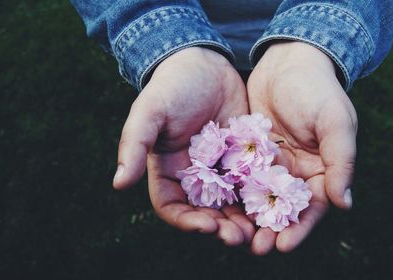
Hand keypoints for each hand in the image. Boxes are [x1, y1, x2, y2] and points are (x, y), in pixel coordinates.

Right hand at [113, 47, 254, 245]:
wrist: (205, 63)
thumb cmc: (172, 86)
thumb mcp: (150, 111)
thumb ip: (134, 144)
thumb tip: (118, 184)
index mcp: (168, 171)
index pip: (173, 208)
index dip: (187, 222)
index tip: (207, 226)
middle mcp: (194, 176)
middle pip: (206, 212)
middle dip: (221, 227)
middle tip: (240, 237)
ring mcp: (221, 169)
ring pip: (232, 204)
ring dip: (243, 219)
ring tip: (259, 230)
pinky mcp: (243, 159)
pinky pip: (253, 183)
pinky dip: (261, 197)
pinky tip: (274, 204)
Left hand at [247, 42, 357, 254]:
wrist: (288, 61)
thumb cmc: (317, 89)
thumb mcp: (335, 121)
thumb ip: (341, 161)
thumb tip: (345, 204)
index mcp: (321, 170)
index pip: (312, 208)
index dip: (300, 229)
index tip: (283, 246)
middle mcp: (296, 173)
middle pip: (282, 210)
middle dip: (270, 231)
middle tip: (254, 248)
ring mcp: (270, 164)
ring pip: (258, 199)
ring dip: (248, 219)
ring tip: (232, 235)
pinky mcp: (249, 154)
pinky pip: (239, 177)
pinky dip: (231, 193)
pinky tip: (217, 206)